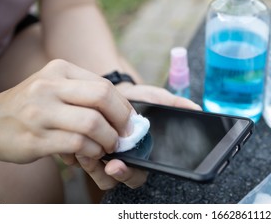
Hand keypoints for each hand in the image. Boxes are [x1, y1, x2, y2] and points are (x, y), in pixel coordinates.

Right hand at [0, 59, 131, 163]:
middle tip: (127, 135)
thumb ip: (86, 93)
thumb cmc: (33, 106)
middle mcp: (48, 86)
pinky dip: (92, 151)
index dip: (123, 106)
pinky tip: (91, 153)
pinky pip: (77, 144)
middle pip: (102, 97)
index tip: (131, 121)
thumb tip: (125, 113)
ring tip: (109, 146)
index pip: (104, 85)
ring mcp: (40, 112)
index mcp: (59, 70)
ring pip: (92, 123)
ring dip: (108, 139)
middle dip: (122, 119)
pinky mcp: (35, 138)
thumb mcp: (56, 87)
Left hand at [77, 83, 201, 189]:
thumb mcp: (158, 98)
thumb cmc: (139, 99)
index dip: (129, 173)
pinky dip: (76, 155)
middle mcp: (127, 160)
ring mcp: (107, 157)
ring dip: (90, 165)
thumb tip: (196, 108)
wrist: (113, 91)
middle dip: (108, 173)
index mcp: (144, 153)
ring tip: (83, 148)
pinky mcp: (89, 150)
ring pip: (99, 176)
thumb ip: (176, 104)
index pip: (140, 173)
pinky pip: (82, 163)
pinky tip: (74, 141)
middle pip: (117, 180)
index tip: (118, 165)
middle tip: (100, 159)